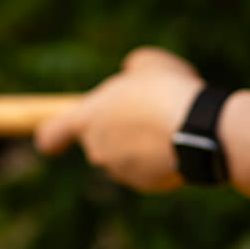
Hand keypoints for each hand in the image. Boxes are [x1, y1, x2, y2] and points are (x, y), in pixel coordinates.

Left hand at [35, 47, 202, 191]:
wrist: (200, 130)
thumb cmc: (167, 91)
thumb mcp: (148, 63)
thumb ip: (132, 68)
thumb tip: (133, 73)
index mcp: (88, 118)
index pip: (53, 133)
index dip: (53, 136)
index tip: (49, 143)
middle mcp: (98, 150)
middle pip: (100, 141)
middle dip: (120, 129)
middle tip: (149, 110)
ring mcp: (121, 171)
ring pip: (128, 155)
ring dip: (143, 142)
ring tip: (172, 123)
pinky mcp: (147, 185)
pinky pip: (150, 169)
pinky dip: (162, 158)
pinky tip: (182, 142)